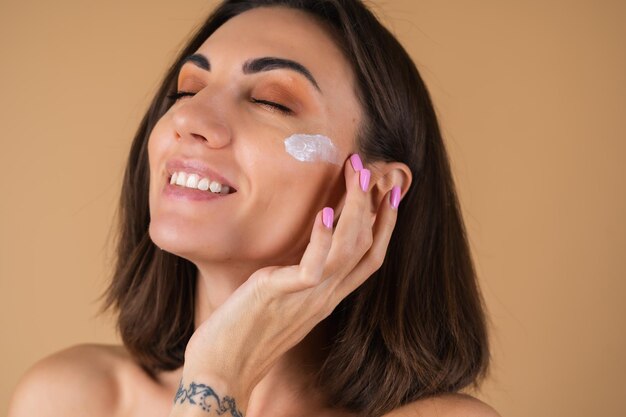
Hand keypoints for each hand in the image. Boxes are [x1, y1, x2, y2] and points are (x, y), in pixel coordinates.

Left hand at [176, 155, 399, 413]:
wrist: (222, 369)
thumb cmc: (244, 330)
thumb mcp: (280, 298)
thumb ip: (297, 275)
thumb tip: (302, 249)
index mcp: (327, 296)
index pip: (370, 257)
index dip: (385, 225)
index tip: (389, 193)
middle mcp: (326, 296)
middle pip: (366, 247)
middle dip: (373, 204)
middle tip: (372, 169)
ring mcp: (308, 297)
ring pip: (348, 249)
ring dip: (356, 208)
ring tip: (356, 173)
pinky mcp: (282, 296)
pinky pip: (314, 266)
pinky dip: (322, 237)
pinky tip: (325, 210)